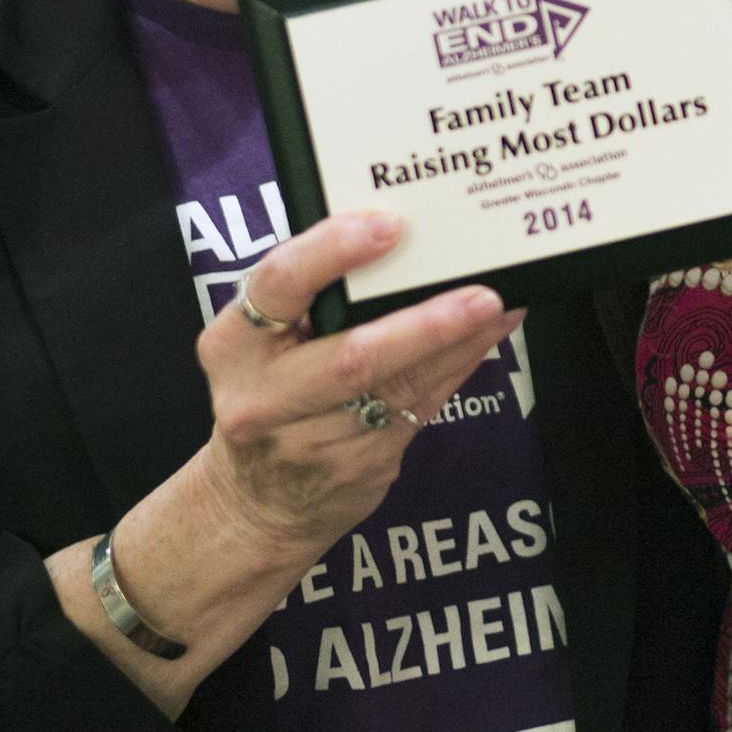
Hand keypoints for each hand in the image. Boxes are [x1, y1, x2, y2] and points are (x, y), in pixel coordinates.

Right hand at [195, 211, 517, 557]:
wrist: (255, 503)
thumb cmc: (266, 389)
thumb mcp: (260, 339)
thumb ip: (308, 292)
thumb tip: (396, 234)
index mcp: (233, 343)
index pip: (279, 284)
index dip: (332, 251)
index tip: (388, 227)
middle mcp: (263, 397)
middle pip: (352, 357)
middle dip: (425, 325)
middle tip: (479, 296)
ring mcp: (310, 442)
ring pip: (400, 386)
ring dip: (459, 344)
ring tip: (498, 306)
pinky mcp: (357, 466)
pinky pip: (419, 408)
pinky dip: (458, 367)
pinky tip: (487, 337)